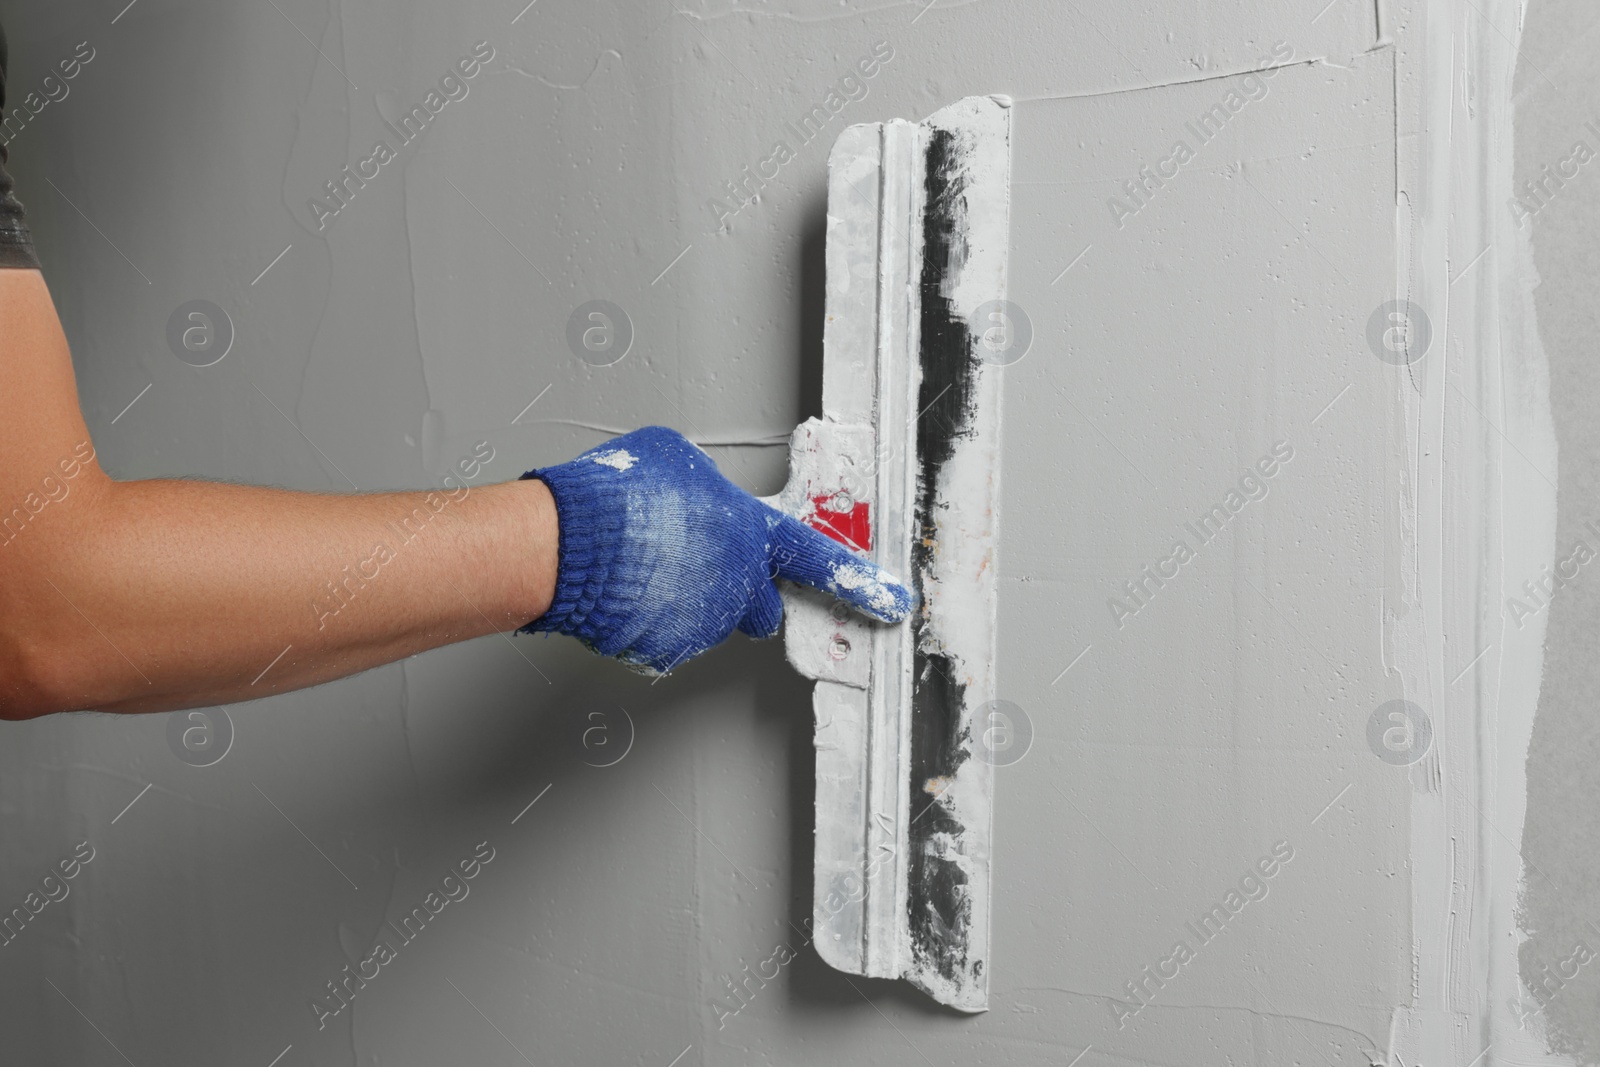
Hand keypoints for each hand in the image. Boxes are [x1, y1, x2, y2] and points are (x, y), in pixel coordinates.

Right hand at [519, 426, 912, 673]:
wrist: (566, 542)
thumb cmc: (616, 494)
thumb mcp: (673, 460)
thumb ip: (704, 488)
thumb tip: (698, 497)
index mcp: (748, 532)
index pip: (817, 559)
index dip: (858, 580)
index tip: (891, 600)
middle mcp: (737, 584)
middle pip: (758, 605)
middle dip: (739, 594)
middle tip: (699, 569)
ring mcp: (703, 624)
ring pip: (706, 621)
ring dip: (684, 602)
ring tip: (640, 570)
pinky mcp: (665, 651)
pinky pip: (666, 639)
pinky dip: (649, 623)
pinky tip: (623, 594)